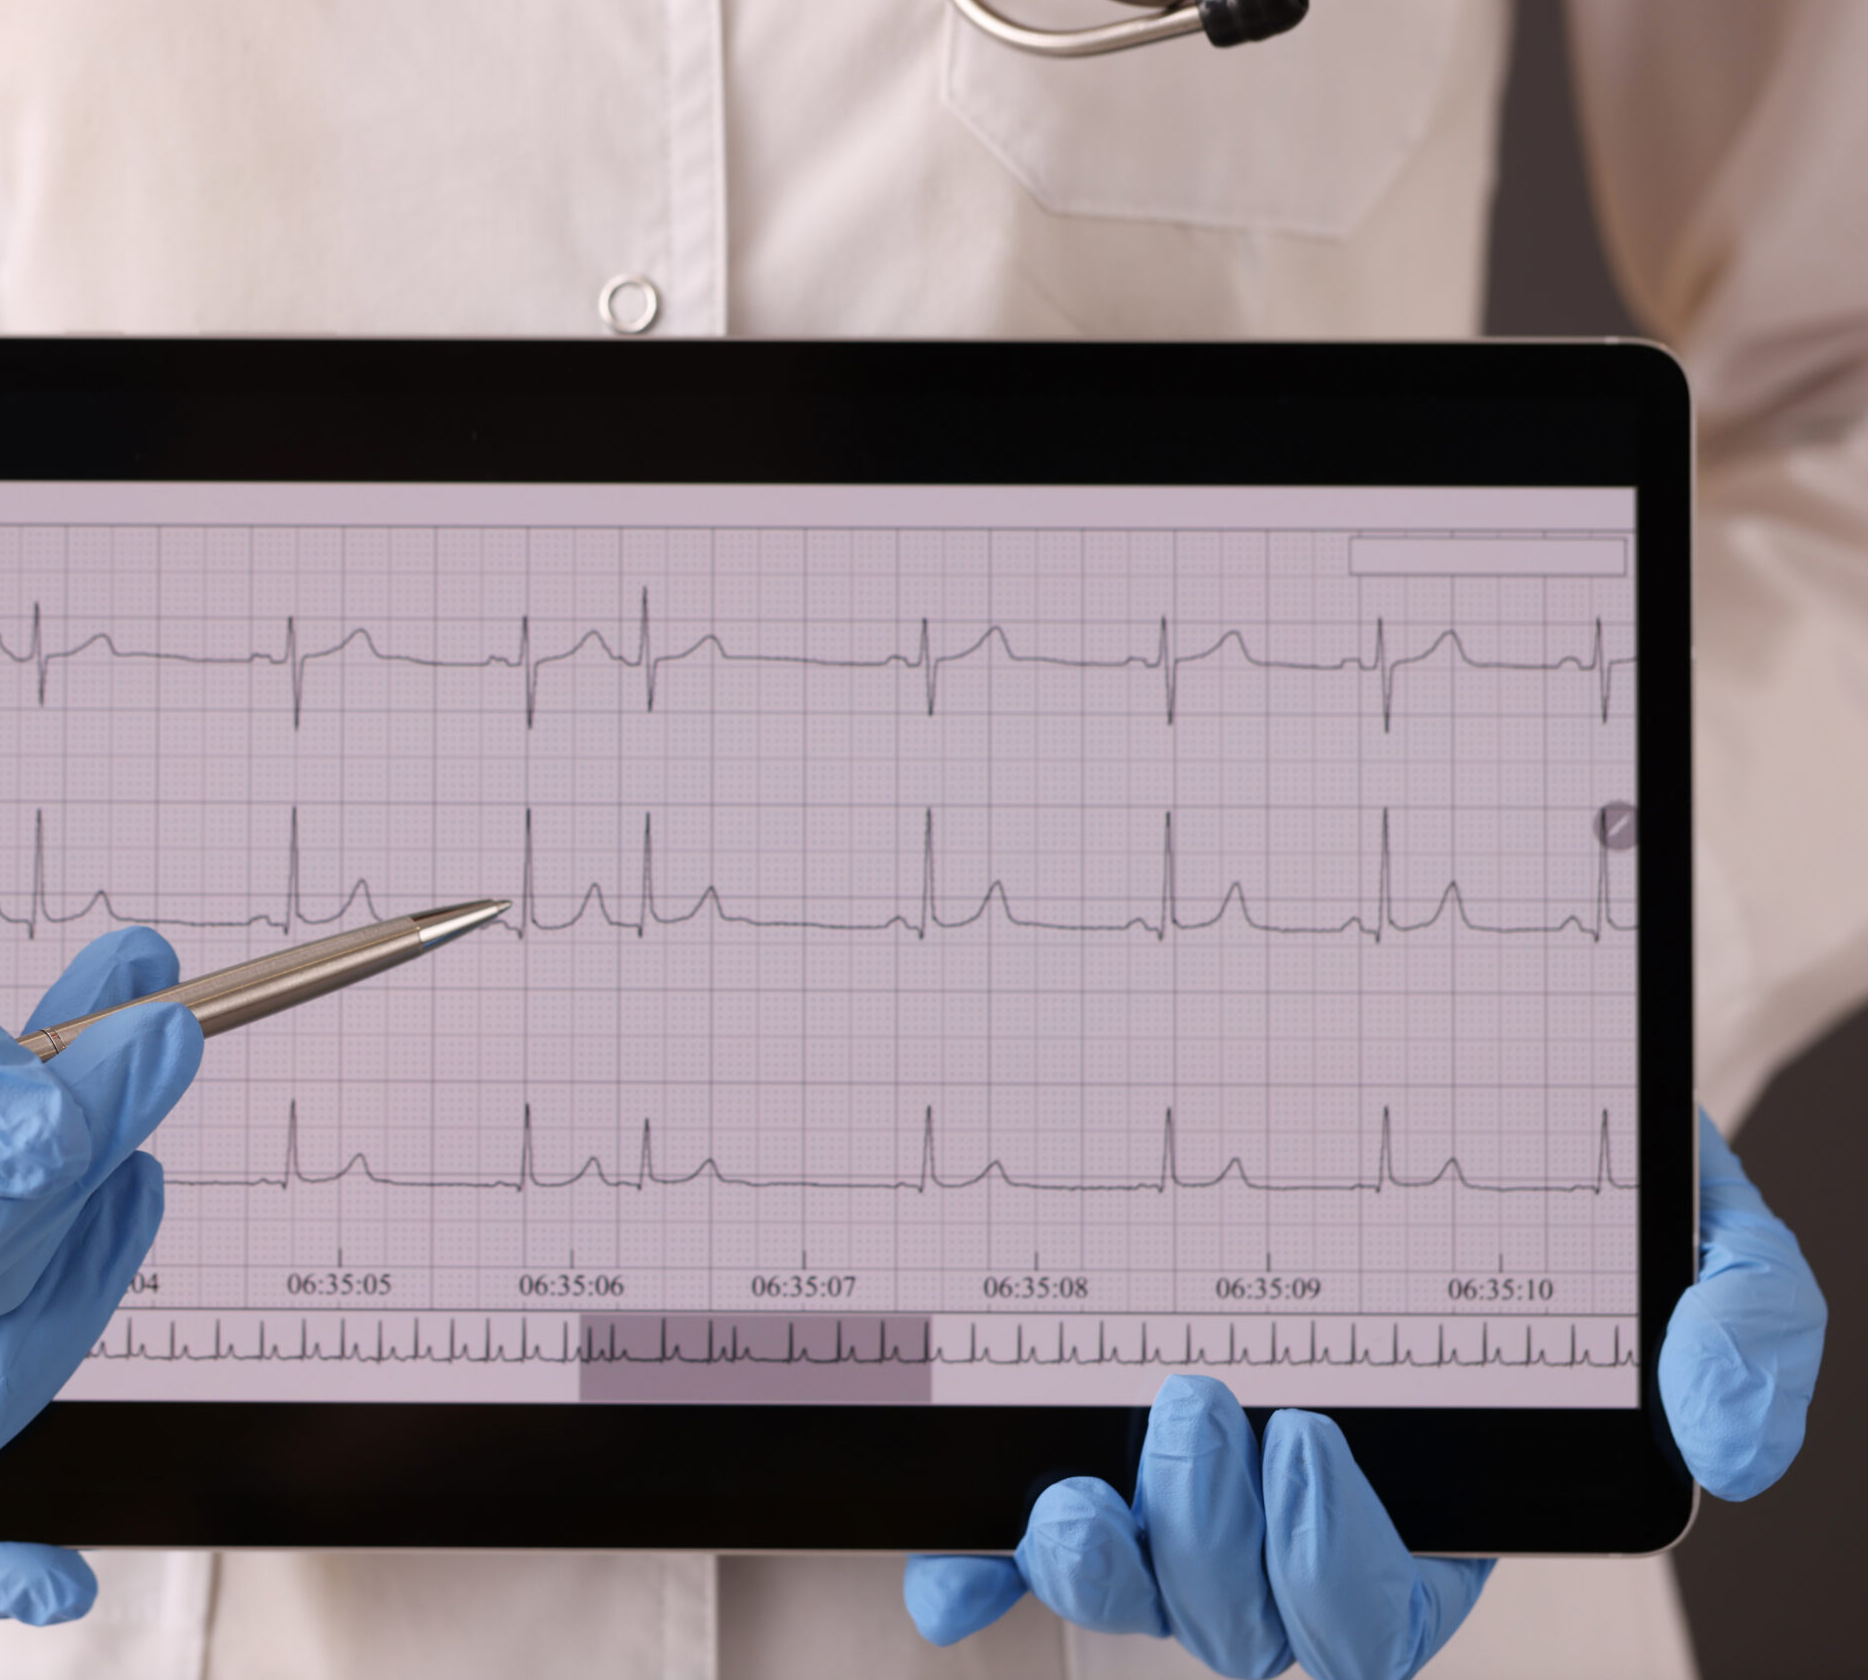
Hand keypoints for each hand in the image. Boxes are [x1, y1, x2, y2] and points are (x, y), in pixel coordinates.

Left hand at [904, 1112, 1825, 1677]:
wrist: (1459, 1073)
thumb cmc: (1573, 1174)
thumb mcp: (1692, 1228)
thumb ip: (1740, 1329)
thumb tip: (1726, 1440)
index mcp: (1436, 1506)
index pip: (1377, 1607)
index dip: (1333, 1563)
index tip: (1310, 1436)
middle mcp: (1305, 1515)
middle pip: (1242, 1615)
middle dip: (1207, 1547)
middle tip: (1197, 1407)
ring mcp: (1191, 1480)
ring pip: (1137, 1585)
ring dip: (1094, 1564)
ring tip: (1069, 1490)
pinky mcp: (1092, 1420)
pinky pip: (1023, 1533)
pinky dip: (979, 1562)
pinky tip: (948, 1559)